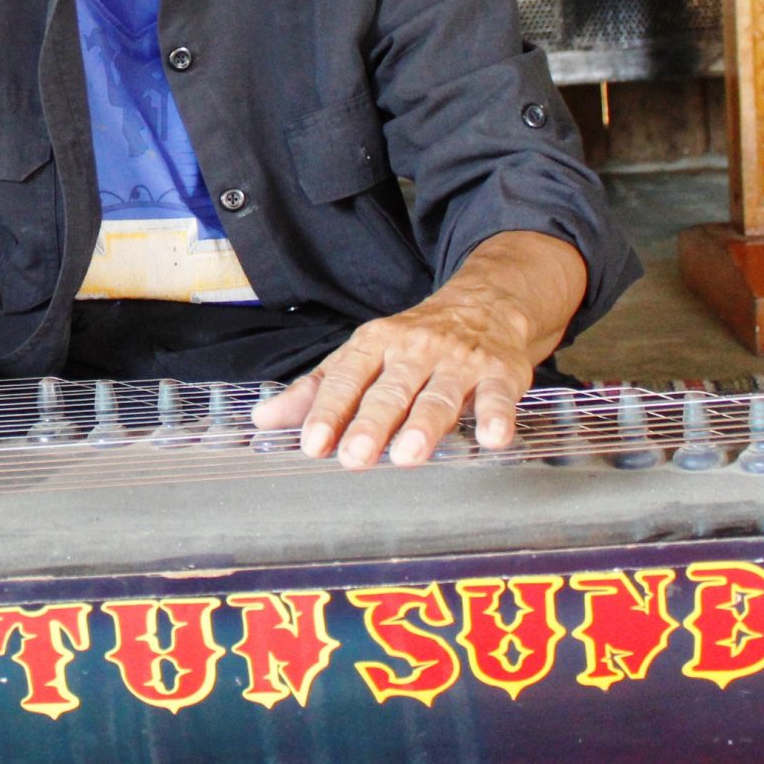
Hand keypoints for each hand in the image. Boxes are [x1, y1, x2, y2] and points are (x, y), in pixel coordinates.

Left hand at [251, 230, 585, 468]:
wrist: (484, 305)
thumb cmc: (411, 345)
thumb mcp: (361, 358)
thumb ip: (315, 391)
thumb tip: (263, 420)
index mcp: (374, 345)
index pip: (345, 378)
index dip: (327, 410)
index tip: (312, 443)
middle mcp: (414, 350)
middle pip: (390, 390)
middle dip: (371, 424)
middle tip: (354, 458)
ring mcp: (458, 362)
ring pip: (439, 395)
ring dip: (424, 426)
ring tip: (408, 456)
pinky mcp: (500, 373)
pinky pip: (499, 396)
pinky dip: (498, 416)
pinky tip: (494, 438)